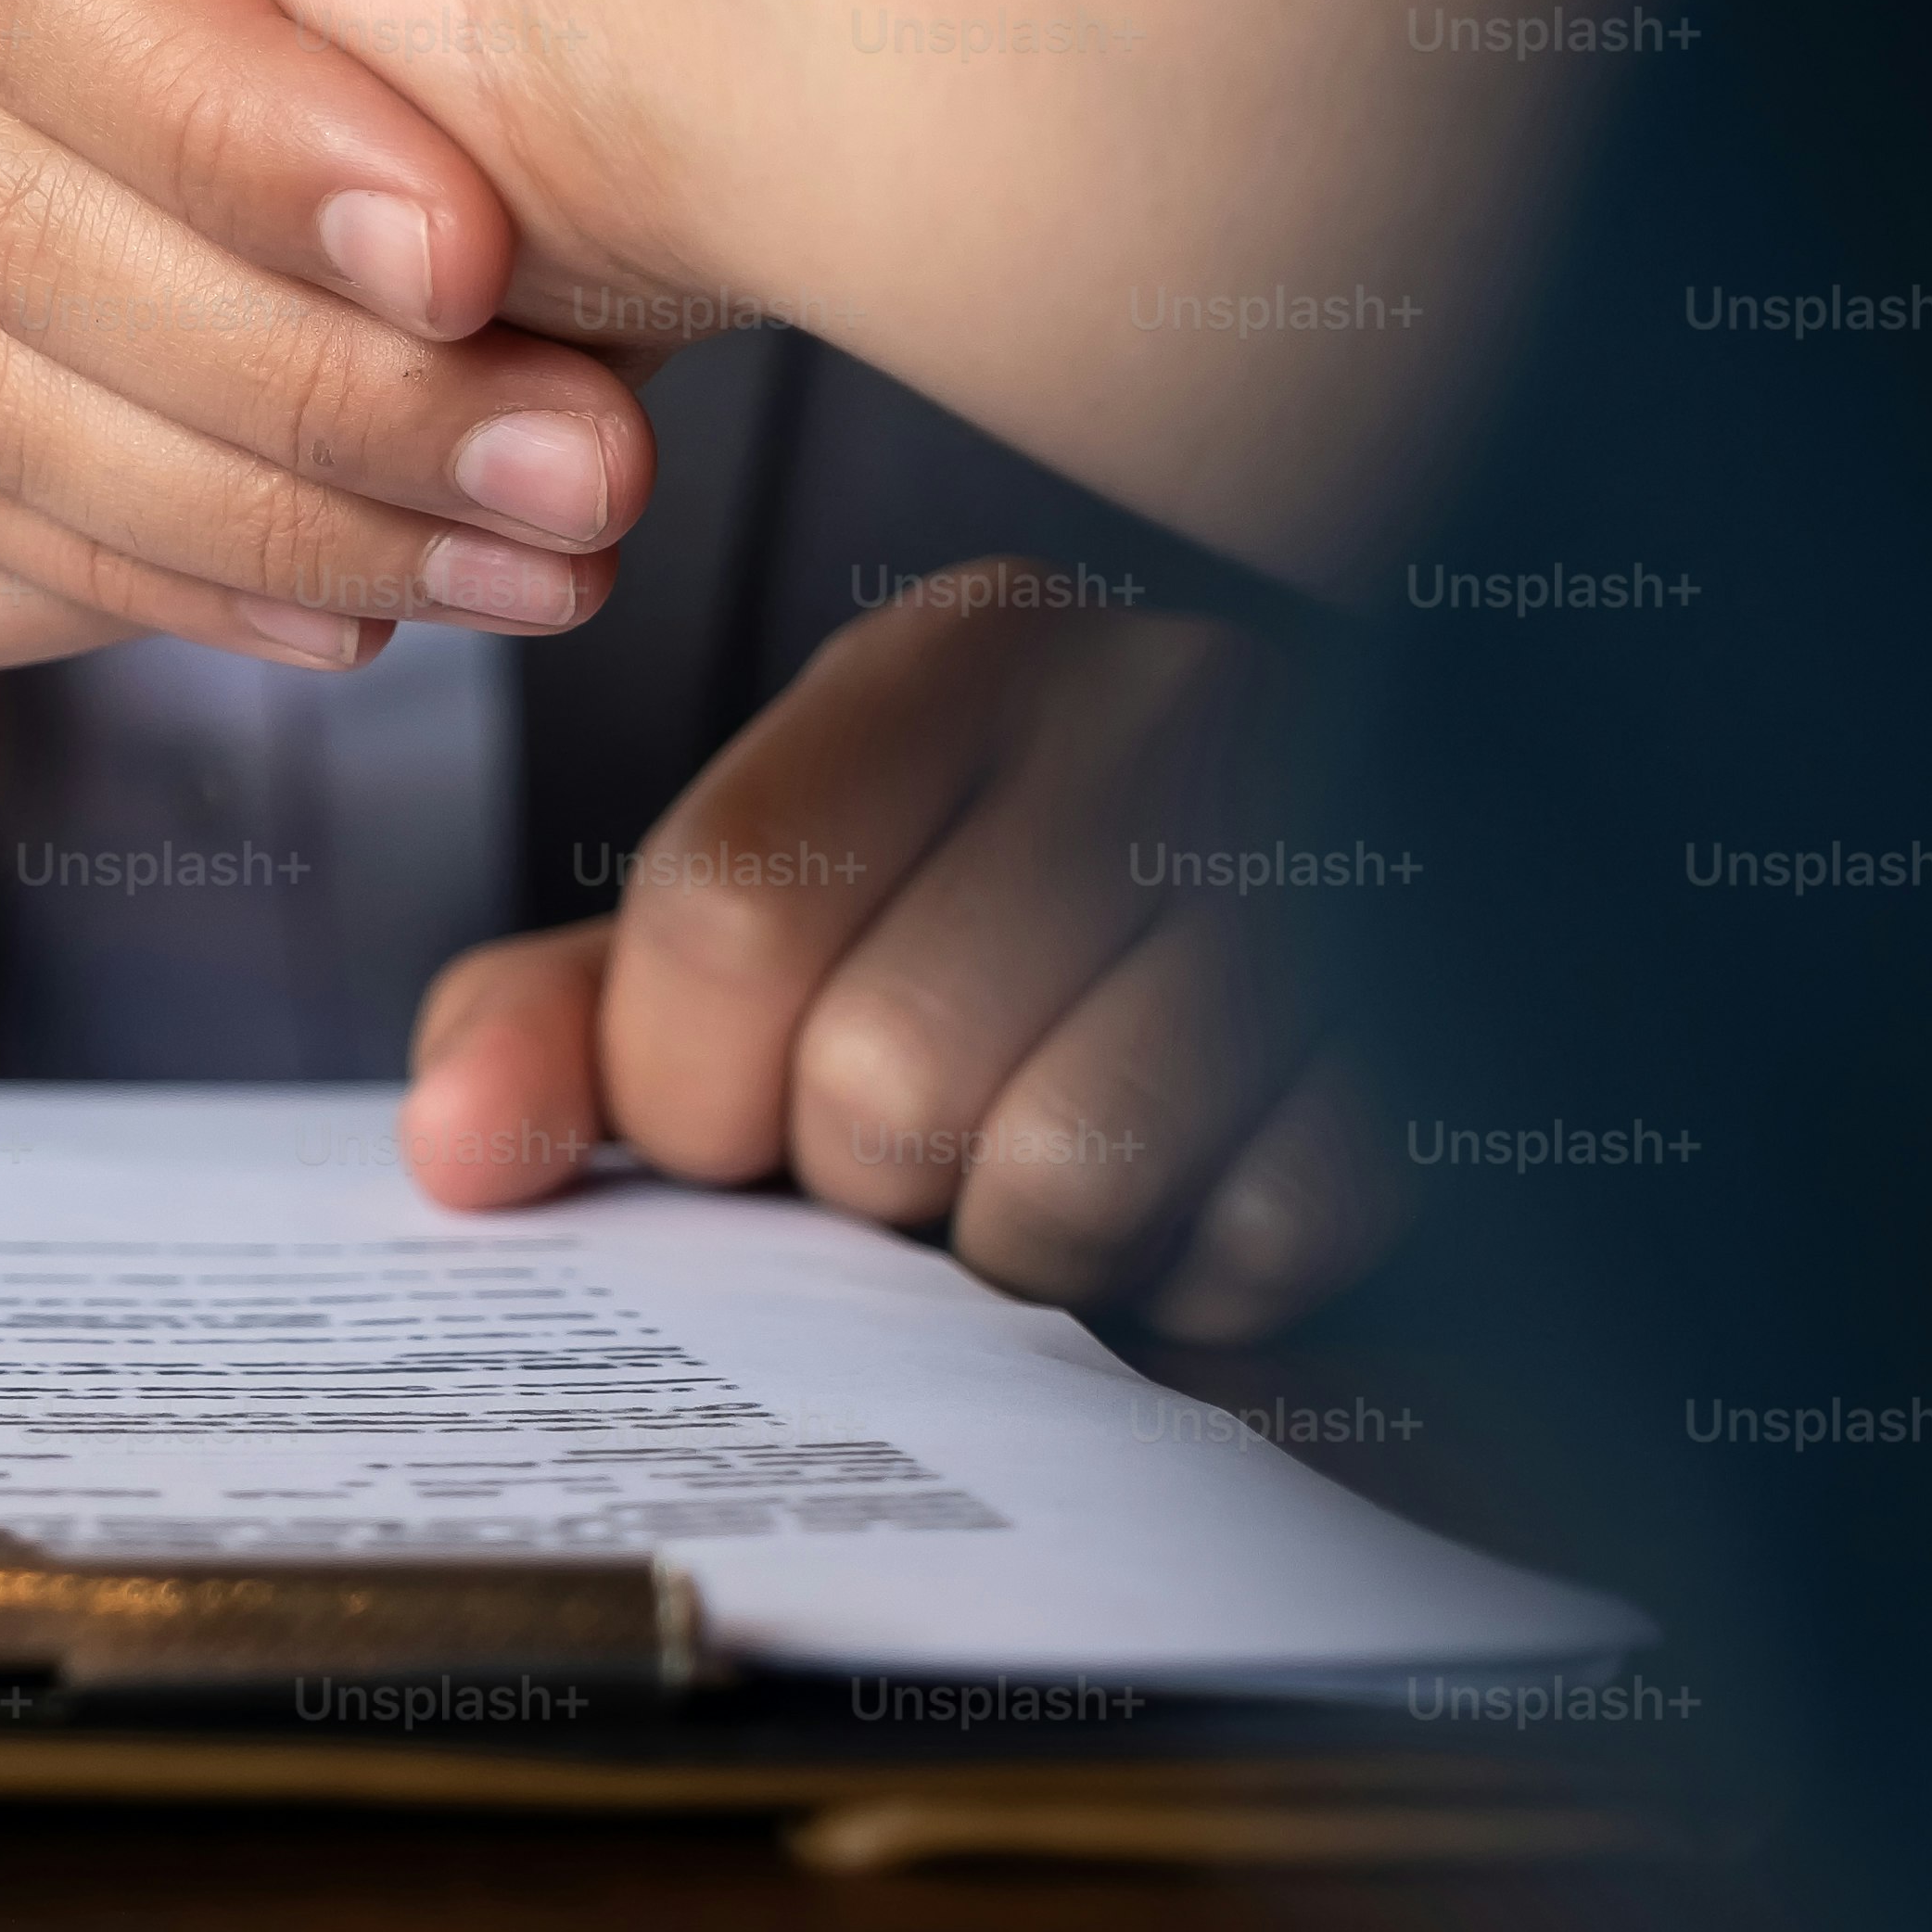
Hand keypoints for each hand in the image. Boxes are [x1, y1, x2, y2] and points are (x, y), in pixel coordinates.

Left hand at [390, 564, 1407, 1333]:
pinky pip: (1264, 1240)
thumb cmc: (1003, 955)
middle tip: (933, 1149)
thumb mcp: (767, 939)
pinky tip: (1214, 1187)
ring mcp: (1343, 857)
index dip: (694, 1087)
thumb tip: (460, 1159)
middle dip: (874, 1189)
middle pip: (888, 1070)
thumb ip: (567, 1025)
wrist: (1358, 965)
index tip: (734, 1125)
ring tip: (1063, 1169)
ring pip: (1069, 1174)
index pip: (733, 904)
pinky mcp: (1471, 1030)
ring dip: (1032, 1252)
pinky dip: (1210, 1278)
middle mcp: (1164, 703)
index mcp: (958, 653)